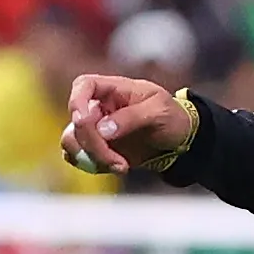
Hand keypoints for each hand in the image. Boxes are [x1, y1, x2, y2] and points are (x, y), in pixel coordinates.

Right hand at [60, 73, 193, 176]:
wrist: (180, 138)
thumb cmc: (171, 116)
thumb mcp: (159, 111)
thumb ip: (132, 117)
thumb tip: (103, 130)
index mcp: (113, 89)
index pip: (83, 85)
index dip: (77, 102)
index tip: (84, 121)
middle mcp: (98, 107)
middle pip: (77, 122)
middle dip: (93, 144)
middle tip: (117, 161)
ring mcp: (96, 128)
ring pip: (73, 142)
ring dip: (93, 158)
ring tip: (122, 166)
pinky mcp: (98, 147)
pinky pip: (82, 157)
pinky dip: (94, 166)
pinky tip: (119, 167)